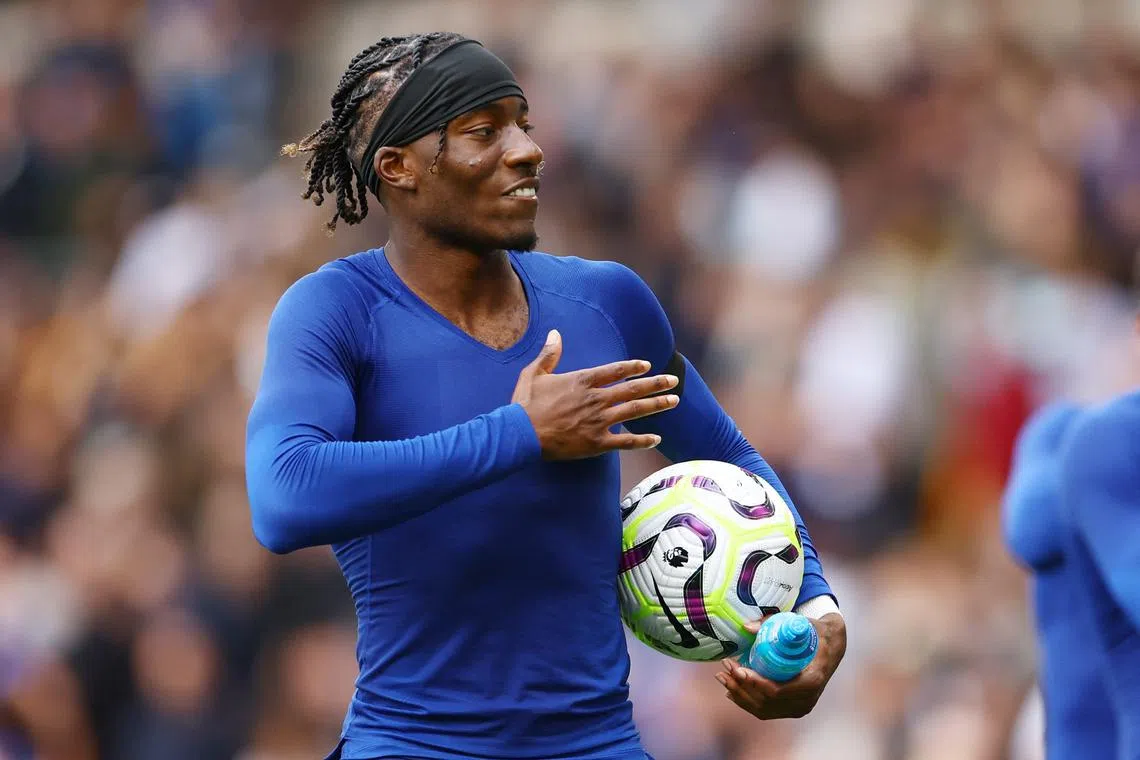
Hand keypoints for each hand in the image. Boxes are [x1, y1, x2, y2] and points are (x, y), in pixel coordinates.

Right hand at [512, 329, 678, 459]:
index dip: (634, 367)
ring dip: (656, 405)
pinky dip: (642, 441)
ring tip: (674, 401)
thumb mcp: (533, 373)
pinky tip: (656, 439)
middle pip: (633, 389)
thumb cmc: (525, 404)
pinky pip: (626, 442)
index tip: (647, 366)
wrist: (521, 434)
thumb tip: (555, 334)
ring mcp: (598, 421)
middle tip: (674, 381)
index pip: (616, 370)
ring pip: (635, 411)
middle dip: (656, 384)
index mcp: (582, 381)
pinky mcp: (597, 443)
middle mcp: (596, 399)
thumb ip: (549, 354)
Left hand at [715, 612, 846, 719]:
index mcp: (812, 681)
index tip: (738, 668)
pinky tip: (731, 692)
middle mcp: (807, 700)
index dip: (755, 683)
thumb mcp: (799, 624)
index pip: (777, 691)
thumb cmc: (815, 633)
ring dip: (740, 695)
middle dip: (741, 686)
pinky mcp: (792, 709)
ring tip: (722, 677)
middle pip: (767, 701)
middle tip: (724, 667)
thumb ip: (773, 623)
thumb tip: (746, 627)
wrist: (831, 647)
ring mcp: (799, 708)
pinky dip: (747, 703)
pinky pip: (766, 711)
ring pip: (763, 709)